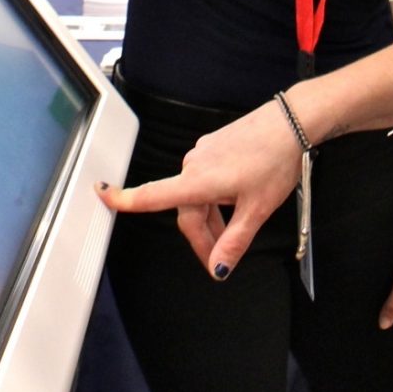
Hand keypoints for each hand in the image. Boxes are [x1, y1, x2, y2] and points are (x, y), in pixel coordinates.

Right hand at [96, 101, 302, 279]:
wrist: (292, 122)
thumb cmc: (275, 163)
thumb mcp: (258, 209)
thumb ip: (235, 240)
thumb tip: (218, 269)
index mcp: (198, 181)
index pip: (153, 195)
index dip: (125, 199)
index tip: (100, 194)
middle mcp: (194, 164)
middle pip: (185, 209)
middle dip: (201, 236)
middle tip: (222, 259)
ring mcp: (203, 152)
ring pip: (197, 194)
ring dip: (210, 216)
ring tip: (237, 228)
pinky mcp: (214, 145)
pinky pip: (205, 178)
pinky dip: (215, 196)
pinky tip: (238, 199)